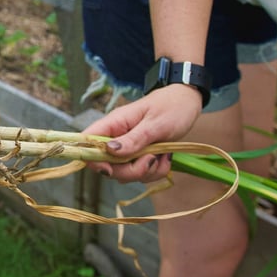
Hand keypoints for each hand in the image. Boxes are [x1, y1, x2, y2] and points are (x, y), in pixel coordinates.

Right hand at [84, 84, 202, 182]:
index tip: (110, 169)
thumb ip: (133, 139)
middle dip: (129, 171)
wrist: (189, 102)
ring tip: (162, 156)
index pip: (87, 141)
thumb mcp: (155, 124)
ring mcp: (128, 148)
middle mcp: (117, 137)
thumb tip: (110, 151)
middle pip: (106, 165)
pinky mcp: (139, 156)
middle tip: (150, 160)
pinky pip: (140, 174)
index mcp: (114, 123)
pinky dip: (155, 171)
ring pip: (124, 173)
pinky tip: (165, 158)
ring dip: (145, 171)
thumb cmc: (172, 107)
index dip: (92, 159)